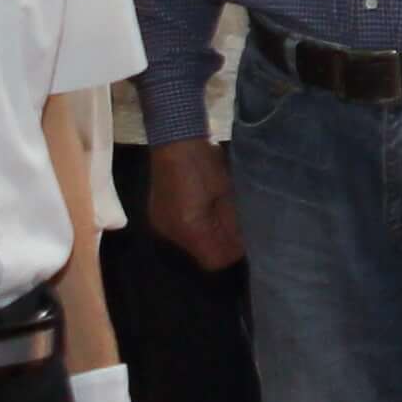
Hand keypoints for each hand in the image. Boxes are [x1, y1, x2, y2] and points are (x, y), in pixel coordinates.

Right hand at [145, 138, 243, 273]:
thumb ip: (232, 225)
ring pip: (191, 247)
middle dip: (219, 246)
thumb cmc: (206, 163)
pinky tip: (201, 212)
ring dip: (206, 238)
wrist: (175, 140)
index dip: (231, 254)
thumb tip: (241, 246)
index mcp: (191, 228)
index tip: (244, 243)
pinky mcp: (157, 217)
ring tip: (217, 217)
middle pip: (202, 256)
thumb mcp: (226, 194)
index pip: (215, 261)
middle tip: (235, 230)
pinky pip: (180, 235)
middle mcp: (171, 233)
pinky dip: (194, 229)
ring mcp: (161, 226)